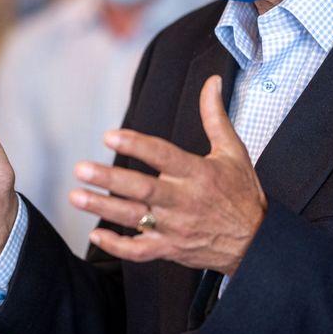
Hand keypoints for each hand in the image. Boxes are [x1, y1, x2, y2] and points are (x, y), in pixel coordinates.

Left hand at [69, 75, 265, 274]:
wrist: (256, 242)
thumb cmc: (243, 193)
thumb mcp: (233, 151)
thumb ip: (215, 116)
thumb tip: (212, 82)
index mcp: (198, 174)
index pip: (164, 156)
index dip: (137, 145)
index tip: (110, 135)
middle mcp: (184, 201)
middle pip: (142, 188)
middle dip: (109, 179)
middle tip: (81, 168)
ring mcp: (176, 228)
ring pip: (134, 218)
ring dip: (103, 208)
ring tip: (76, 197)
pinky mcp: (171, 249)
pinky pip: (139, 252)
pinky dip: (117, 246)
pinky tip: (96, 235)